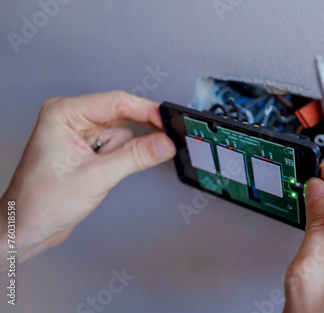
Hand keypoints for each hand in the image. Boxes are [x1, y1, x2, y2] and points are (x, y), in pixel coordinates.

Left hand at [0, 91, 175, 270]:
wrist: (28, 227)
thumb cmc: (42, 202)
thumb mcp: (97, 176)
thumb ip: (136, 157)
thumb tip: (164, 143)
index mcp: (65, 113)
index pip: (117, 102)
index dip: (147, 111)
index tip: (169, 121)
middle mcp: (72, 118)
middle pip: (121, 115)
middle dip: (140, 132)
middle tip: (165, 141)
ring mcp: (79, 133)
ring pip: (122, 132)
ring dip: (125, 152)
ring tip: (108, 172)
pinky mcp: (86, 148)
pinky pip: (117, 145)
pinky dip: (122, 158)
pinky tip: (109, 172)